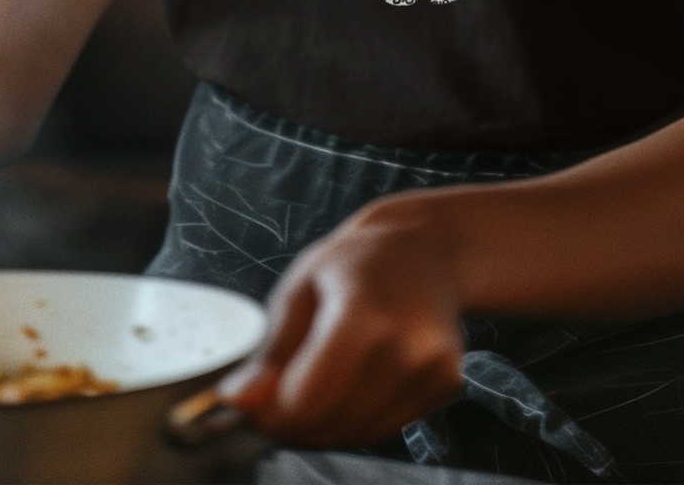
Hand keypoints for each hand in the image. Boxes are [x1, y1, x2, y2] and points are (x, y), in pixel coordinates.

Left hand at [217, 192, 464, 446]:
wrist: (429, 249)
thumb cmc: (359, 261)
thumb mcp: (301, 288)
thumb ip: (272, 351)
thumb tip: (238, 401)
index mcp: (362, 313)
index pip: (306, 400)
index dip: (271, 414)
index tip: (253, 406)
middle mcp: (404, 347)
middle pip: (330, 425)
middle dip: (293, 424)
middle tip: (277, 400)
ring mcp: (431, 370)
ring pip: (356, 434)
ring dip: (324, 425)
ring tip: (316, 385)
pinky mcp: (446, 386)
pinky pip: (384, 428)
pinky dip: (357, 419)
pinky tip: (354, 383)